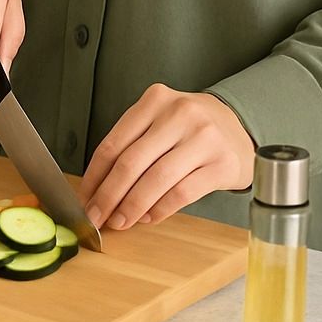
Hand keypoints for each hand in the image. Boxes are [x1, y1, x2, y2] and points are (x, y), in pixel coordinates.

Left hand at [78, 85, 254, 230]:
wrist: (237, 127)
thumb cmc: (186, 129)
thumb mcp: (157, 123)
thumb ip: (129, 147)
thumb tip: (96, 191)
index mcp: (155, 100)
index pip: (113, 144)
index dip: (94, 176)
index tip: (84, 199)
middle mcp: (180, 114)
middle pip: (131, 162)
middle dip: (108, 196)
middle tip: (97, 217)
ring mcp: (204, 138)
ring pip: (156, 179)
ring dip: (132, 207)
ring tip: (120, 221)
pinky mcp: (223, 163)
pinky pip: (182, 193)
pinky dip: (160, 209)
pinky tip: (149, 217)